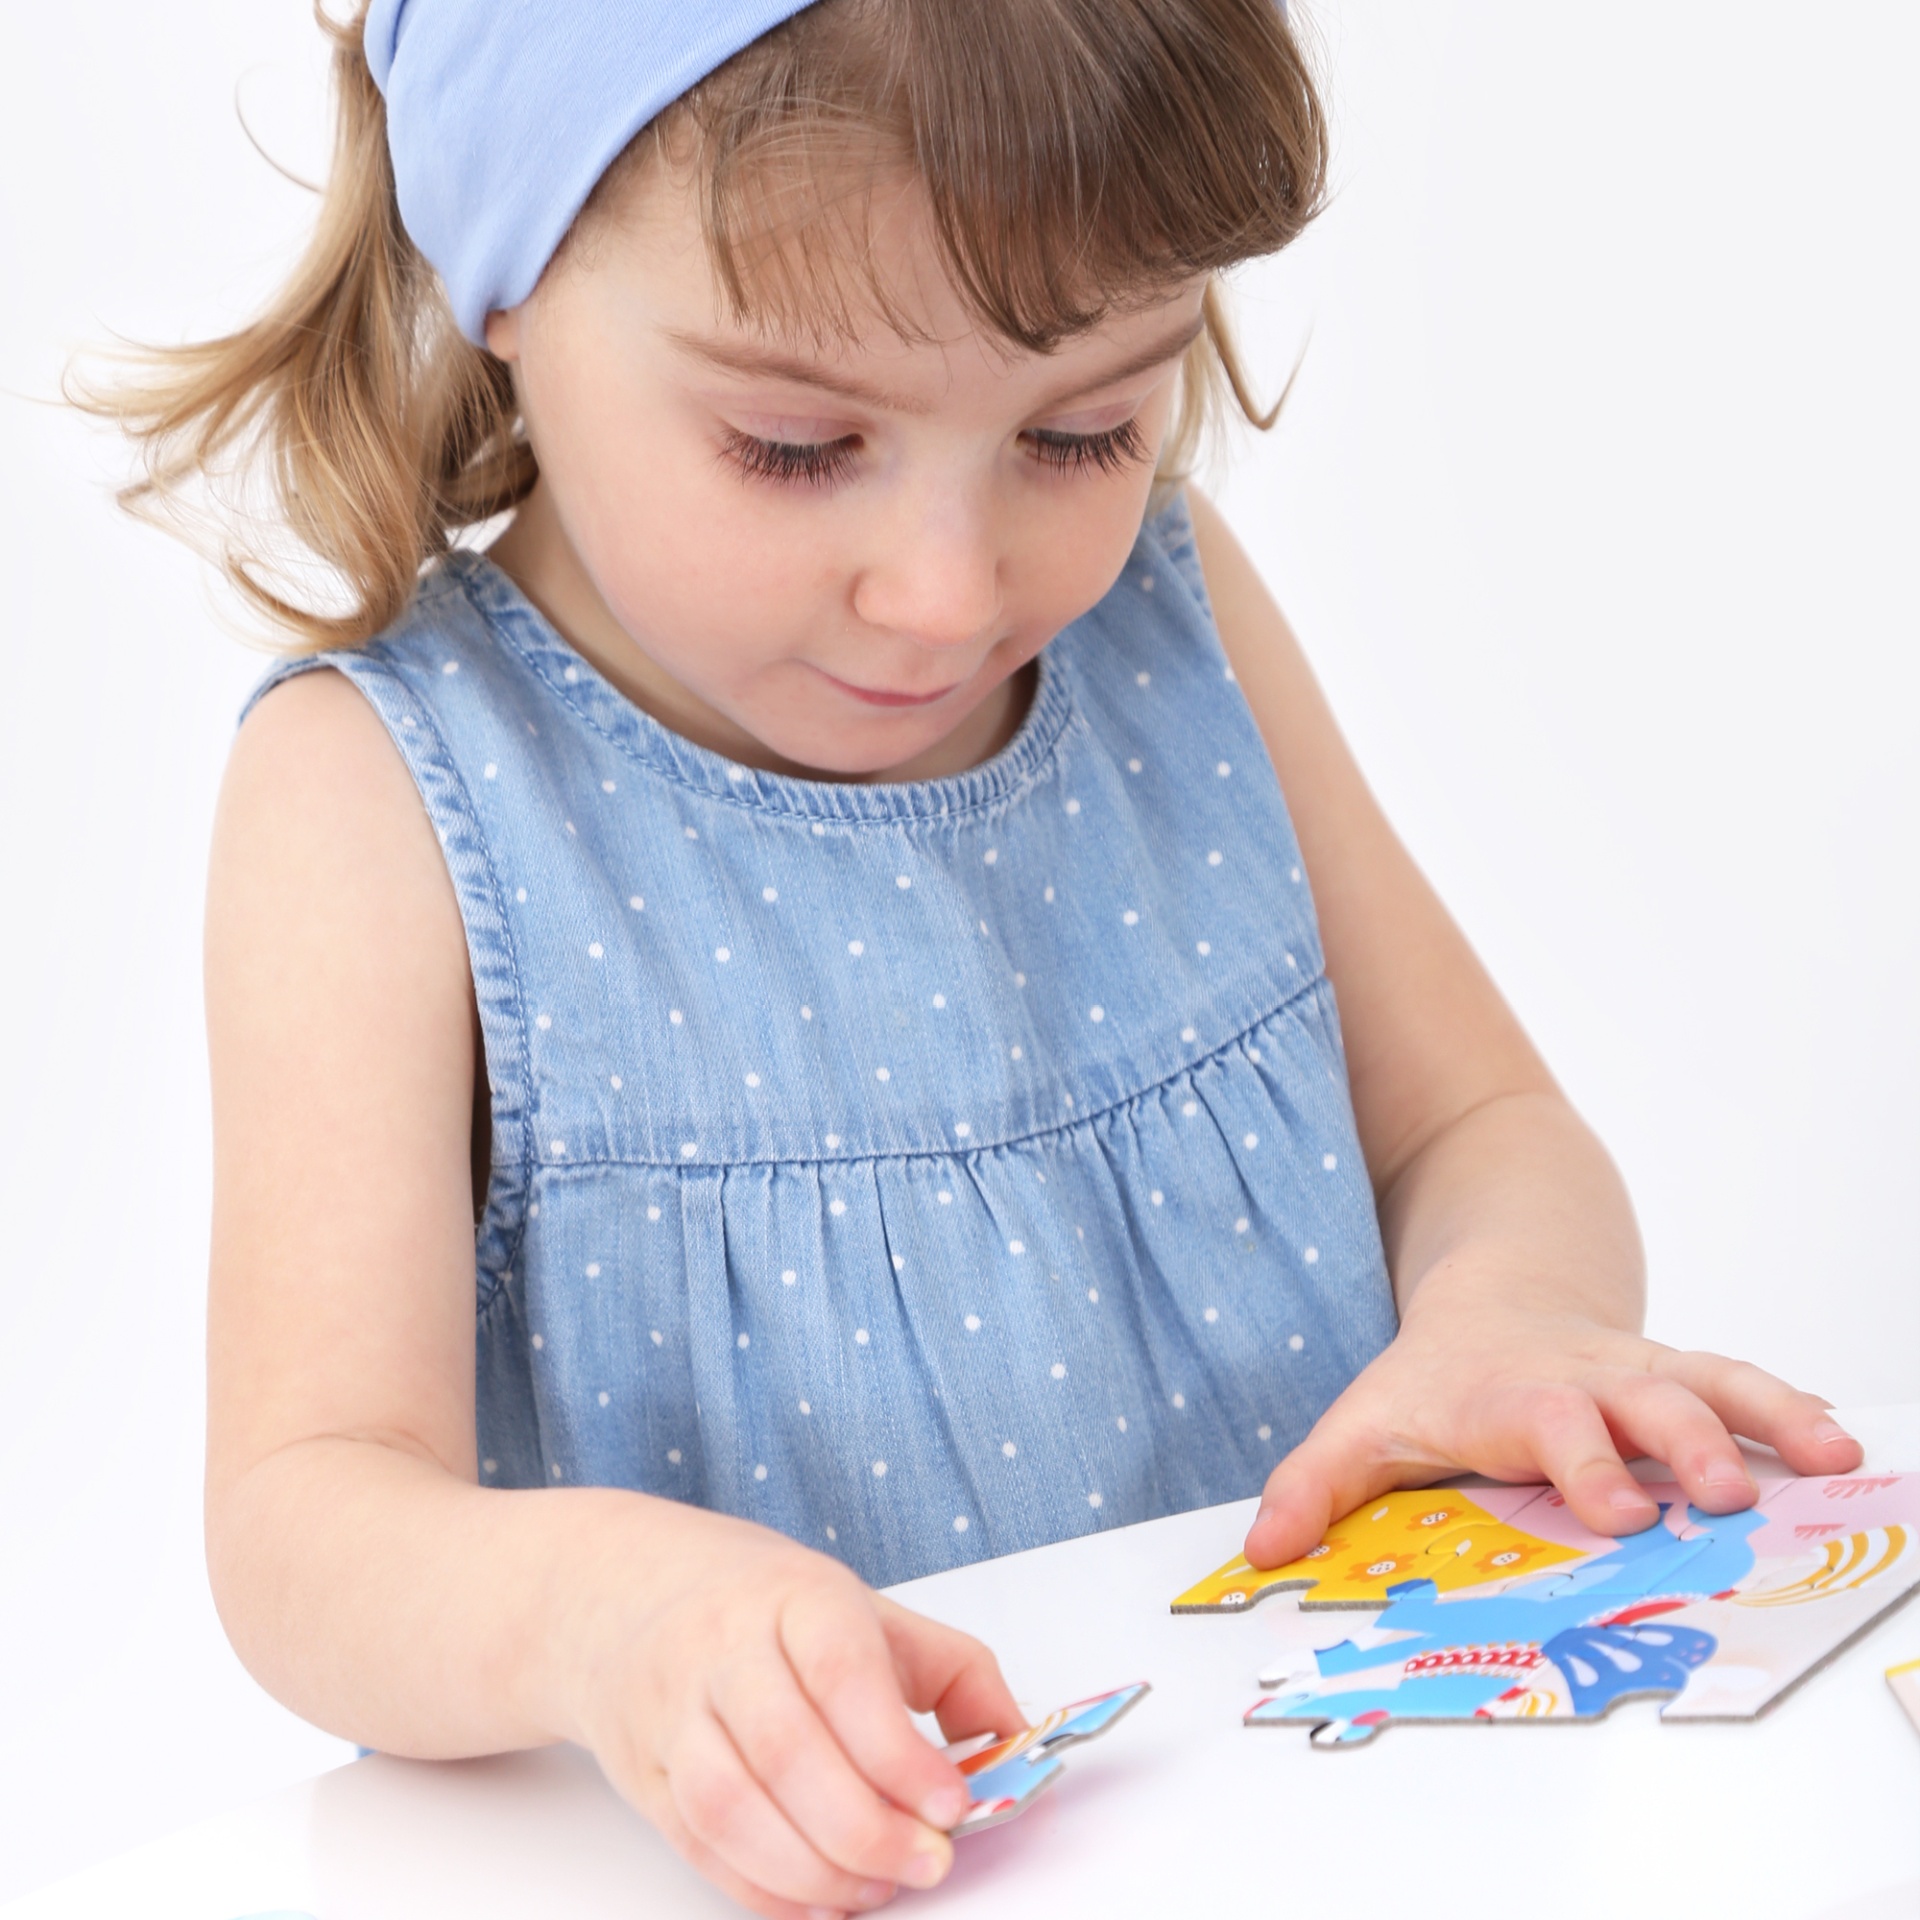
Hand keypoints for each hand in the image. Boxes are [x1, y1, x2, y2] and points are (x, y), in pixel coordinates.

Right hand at [562, 1505, 1020, 1919]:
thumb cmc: (766, 1606)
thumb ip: (952, 1671)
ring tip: (876, 1887)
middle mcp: (723, 1648)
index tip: (951, 1805)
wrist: (630, 1592)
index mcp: (793, 1596)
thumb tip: (1016, 1739)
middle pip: (788, 1750)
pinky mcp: (646, 1772)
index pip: (843, 1674)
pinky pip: (700, 1845)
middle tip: (927, 1862)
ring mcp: (674, 1711)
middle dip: (866, 1827)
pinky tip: (816, 1902)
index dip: (898, 1750)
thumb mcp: (866, 1609)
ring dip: (812, 1869)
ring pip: (733, 1807)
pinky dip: (761, 1889)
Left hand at [1243, 1293, 1864, 1569]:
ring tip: (1827, 1455)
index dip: (1583, 1461)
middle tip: (1721, 1498)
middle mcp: (1587, 1379)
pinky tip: (1836, 1444)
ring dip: (1765, 1416)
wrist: (1492, 1298)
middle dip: (1682, 1445)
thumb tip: (1259, 1550)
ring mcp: (1641, 1375)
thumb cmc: (1432, 1382)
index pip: (1550, 1423)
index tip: (1615, 1510)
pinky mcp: (1680, 1378)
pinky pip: (1742, 1385)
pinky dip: (1789, 1409)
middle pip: (1643, 1400)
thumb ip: (1313, 1484)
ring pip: (1709, 1382)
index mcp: (1512, 1395)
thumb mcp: (1361, 1424)